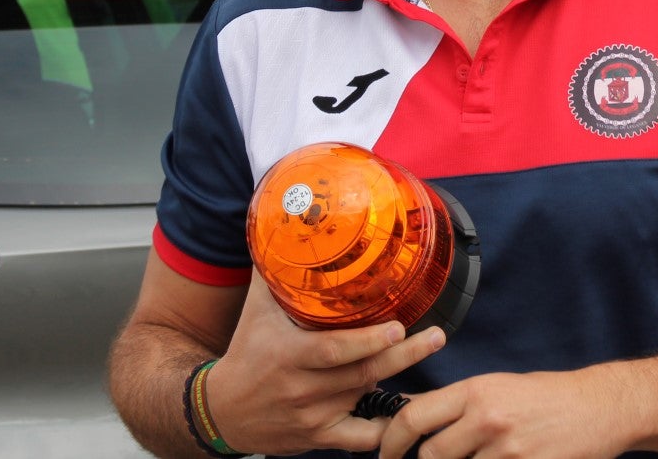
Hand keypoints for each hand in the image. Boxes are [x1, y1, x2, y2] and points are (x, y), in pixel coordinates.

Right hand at [206, 271, 445, 456]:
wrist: (222, 411)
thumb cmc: (247, 351)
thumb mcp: (256, 309)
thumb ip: (276, 271)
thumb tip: (287, 221)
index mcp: (288, 355)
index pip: (333, 352)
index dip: (367, 342)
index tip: (397, 328)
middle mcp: (301, 389)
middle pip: (360, 374)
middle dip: (402, 356)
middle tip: (434, 337)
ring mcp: (312, 417)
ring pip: (363, 397)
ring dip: (393, 378)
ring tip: (425, 353)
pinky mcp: (318, 438)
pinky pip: (359, 439)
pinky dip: (384, 431)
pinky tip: (408, 417)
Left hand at [380, 369, 628, 458]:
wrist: (600, 408)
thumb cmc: (549, 397)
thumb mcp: (499, 387)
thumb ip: (456, 404)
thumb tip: (408, 412)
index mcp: (477, 391)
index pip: (414, 417)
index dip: (391, 441)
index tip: (386, 454)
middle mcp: (488, 418)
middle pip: (431, 455)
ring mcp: (507, 451)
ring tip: (478, 457)